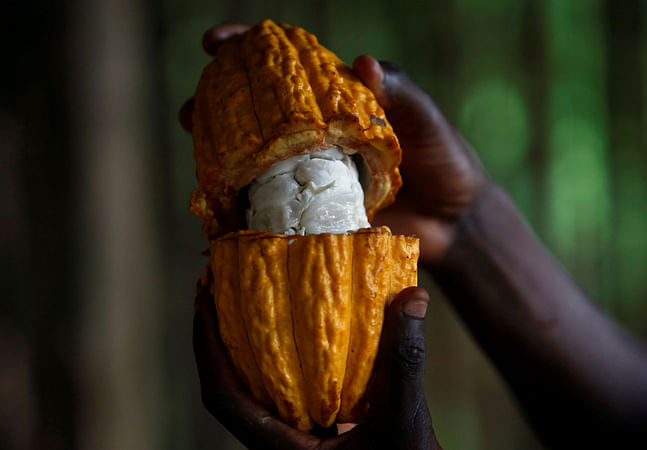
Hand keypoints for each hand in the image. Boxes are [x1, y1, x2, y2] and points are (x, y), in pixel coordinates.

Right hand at [180, 24, 487, 265]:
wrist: (455, 221)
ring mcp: (311, 172)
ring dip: (219, 155)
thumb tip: (361, 62)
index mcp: (336, 100)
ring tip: (197, 155)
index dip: (246, 49)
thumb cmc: (445, 158)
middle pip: (255, 112)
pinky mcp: (315, 211)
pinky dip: (244, 205)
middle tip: (191, 110)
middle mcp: (315, 134)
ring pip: (255, 158)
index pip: (286, 65)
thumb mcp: (425, 120)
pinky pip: (273, 205)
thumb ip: (398, 93)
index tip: (216, 43)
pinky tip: (219, 208)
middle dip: (216, 105)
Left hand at [194, 283, 440, 448]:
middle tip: (217, 289)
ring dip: (243, 349)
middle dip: (217, 338)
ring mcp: (290, 441)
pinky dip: (274, 362)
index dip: (206, 346)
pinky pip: (277, 394)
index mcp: (281, 449)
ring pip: (251, 391)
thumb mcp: (405, 420)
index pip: (223, 396)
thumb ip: (404, 363)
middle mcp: (277, 445)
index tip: (204, 299)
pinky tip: (290, 335)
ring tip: (246, 302)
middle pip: (227, 388)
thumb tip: (412, 298)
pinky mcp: (308, 436)